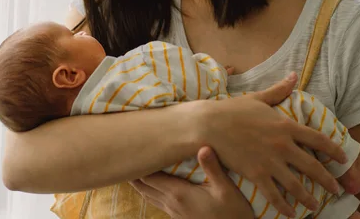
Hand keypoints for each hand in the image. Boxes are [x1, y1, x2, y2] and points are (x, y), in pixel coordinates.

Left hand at [130, 147, 253, 218]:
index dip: (138, 164)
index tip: (133, 148)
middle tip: (126, 155)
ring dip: (139, 182)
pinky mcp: (179, 217)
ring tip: (132, 168)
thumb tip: (203, 147)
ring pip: (148, 195)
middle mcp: (171, 203)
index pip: (148, 177)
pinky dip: (149, 191)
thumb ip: (213, 168)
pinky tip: (153, 186)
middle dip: (133, 171)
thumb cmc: (233, 213)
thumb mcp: (226, 190)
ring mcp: (174, 212)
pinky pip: (157, 202)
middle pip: (143, 186)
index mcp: (178, 194)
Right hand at [190, 73, 346, 215]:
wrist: (209, 124)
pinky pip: (274, 195)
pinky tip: (291, 214)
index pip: (318, 139)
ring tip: (315, 206)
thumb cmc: (231, 109)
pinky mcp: (256, 174)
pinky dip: (284, 207)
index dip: (334, 150)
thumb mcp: (257, 98)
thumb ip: (278, 90)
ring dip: (308, 197)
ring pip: (296, 185)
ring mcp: (270, 161)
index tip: (343, 158)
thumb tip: (293, 76)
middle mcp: (282, 145)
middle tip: (336, 189)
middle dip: (327, 180)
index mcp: (285, 125)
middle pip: (313, 166)